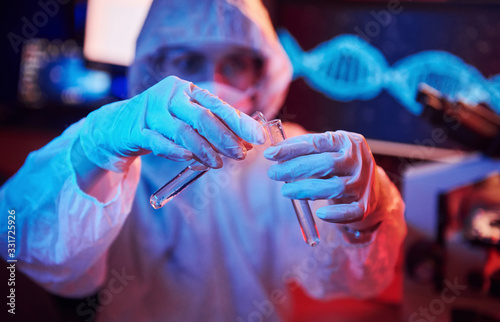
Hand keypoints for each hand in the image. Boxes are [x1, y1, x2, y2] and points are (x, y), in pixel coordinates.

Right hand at [79, 76, 265, 171]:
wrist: (119, 125)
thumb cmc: (163, 122)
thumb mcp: (188, 116)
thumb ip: (215, 124)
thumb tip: (249, 139)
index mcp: (187, 90)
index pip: (218, 105)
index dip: (240, 122)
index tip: (259, 137)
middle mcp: (169, 95)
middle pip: (202, 117)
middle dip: (225, 138)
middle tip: (241, 155)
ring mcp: (151, 111)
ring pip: (182, 131)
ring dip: (204, 150)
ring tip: (218, 164)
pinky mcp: (136, 129)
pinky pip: (159, 143)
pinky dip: (177, 152)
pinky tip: (192, 160)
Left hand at [264, 131, 381, 229]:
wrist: (371, 186)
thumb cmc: (339, 165)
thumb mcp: (327, 150)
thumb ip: (305, 150)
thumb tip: (274, 153)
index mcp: (347, 141)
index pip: (317, 143)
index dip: (291, 148)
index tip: (270, 154)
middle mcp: (358, 160)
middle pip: (326, 164)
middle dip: (296, 169)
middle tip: (273, 173)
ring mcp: (364, 183)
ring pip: (335, 187)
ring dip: (307, 190)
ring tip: (285, 191)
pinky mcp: (365, 205)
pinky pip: (350, 212)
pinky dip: (335, 215)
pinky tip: (319, 213)